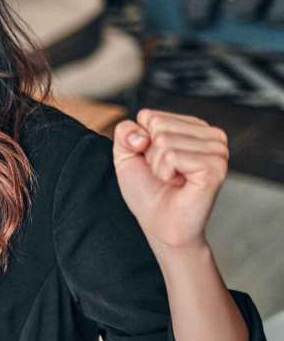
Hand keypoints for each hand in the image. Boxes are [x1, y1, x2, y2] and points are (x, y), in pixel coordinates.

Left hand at [113, 109, 228, 256]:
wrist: (160, 224)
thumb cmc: (147, 191)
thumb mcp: (126, 155)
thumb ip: (125, 132)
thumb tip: (142, 133)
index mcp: (192, 127)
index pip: (150, 116)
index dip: (141, 142)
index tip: (154, 163)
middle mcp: (210, 135)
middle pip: (157, 125)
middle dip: (150, 154)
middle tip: (164, 174)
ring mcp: (217, 150)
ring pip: (164, 140)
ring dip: (158, 166)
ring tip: (172, 180)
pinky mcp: (215, 166)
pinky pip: (172, 156)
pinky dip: (165, 172)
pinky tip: (178, 183)